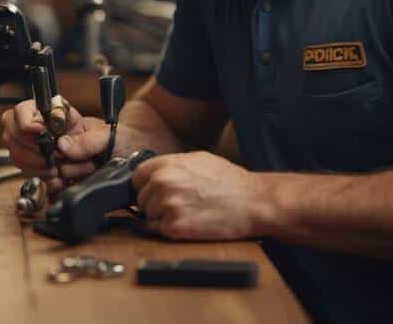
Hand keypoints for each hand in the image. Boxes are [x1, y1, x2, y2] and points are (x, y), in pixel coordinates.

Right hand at [1, 96, 121, 193]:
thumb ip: (89, 139)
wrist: (125, 159)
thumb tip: (63, 147)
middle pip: (13, 135)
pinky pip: (33, 177)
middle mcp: (43, 129)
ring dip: (43, 167)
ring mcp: (40, 150)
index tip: (39, 131)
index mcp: (54, 112)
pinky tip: (63, 180)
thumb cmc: (118, 139)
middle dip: (34, 150)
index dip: (25, 121)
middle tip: (55, 156)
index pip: (22, 110)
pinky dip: (48, 182)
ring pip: (19, 157)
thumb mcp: (109, 135)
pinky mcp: (45, 170)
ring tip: (66, 168)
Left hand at [132, 151, 265, 240]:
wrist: (254, 202)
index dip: (145, 186)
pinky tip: (190, 224)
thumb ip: (172, 165)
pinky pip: (159, 231)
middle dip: (155, 204)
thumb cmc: (231, 182)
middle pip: (141, 198)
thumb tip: (154, 172)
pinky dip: (172, 231)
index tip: (154, 192)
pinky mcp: (175, 226)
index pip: (137, 177)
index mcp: (167, 164)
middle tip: (180, 205)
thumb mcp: (198, 160)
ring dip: (163, 218)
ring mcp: (167, 205)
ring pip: (149, 216)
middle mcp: (163, 182)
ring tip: (188, 214)